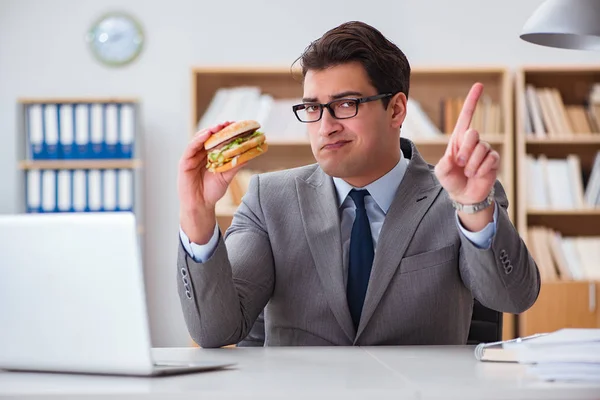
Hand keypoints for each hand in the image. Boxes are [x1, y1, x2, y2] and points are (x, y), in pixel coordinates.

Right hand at [178, 121, 243, 243]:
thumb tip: (249, 155)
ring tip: (219, 127)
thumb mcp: (227, 176)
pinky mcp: (184, 162)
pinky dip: (198, 140)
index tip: (236, 125)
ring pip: (199, 140)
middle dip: (218, 129)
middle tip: (229, 123)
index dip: (225, 132)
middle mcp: (200, 154)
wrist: (201, 205)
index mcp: (209, 156)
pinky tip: (206, 135)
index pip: (217, 140)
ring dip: (209, 131)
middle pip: (208, 137)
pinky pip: (190, 148)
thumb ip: (235, 165)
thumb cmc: (212, 192)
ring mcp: (191, 157)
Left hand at [434, 83, 499, 204]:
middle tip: (460, 164)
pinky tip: (478, 175)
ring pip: (482, 149)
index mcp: (458, 139)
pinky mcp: (493, 160)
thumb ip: (444, 164)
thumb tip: (453, 158)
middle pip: (473, 133)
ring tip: (468, 173)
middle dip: (465, 151)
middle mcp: (473, 142)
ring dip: (473, 164)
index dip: (472, 101)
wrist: (464, 194)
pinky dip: (482, 169)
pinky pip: (491, 159)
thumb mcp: (441, 172)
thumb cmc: (451, 179)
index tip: (479, 85)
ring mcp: (484, 150)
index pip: (466, 116)